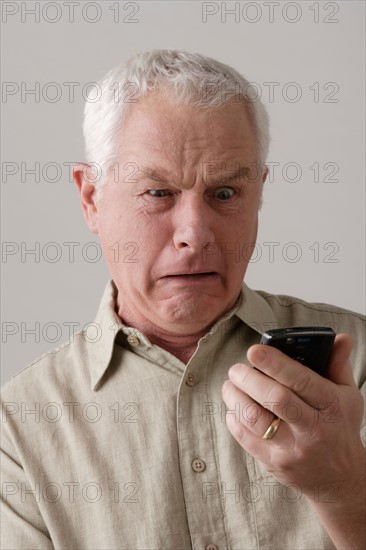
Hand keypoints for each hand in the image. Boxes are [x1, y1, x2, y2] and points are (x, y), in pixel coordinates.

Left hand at [222, 333, 363, 497]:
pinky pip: (245, 438)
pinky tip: (235, 407)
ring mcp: (292, 449)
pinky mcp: (274, 463)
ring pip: (254, 418)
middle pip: (275, 399)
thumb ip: (338, 365)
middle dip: (249, 379)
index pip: (301, 380)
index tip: (253, 351)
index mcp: (331, 406)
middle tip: (236, 369)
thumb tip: (341, 338)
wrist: (339, 478)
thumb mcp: (347, 395)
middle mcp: (312, 429)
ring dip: (235, 397)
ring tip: (230, 385)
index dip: (275, 363)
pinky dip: (234, 418)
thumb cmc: (339, 427)